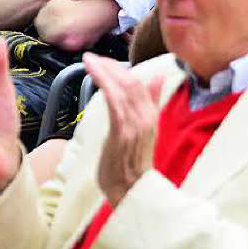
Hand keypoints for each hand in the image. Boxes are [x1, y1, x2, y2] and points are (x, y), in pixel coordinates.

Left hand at [84, 53, 163, 206]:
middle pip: (131, 82)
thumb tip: (157, 78)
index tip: (105, 61)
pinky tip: (94, 75)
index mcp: (152, 115)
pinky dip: (105, 84)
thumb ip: (151, 103)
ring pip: (123, 88)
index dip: (121, 69)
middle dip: (111, 66)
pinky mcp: (123, 131)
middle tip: (93, 58)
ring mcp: (135, 123)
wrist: (132, 190)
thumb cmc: (133, 163)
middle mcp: (146, 116)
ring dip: (105, 71)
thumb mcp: (144, 130)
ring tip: (90, 61)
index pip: (140, 83)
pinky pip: (115, 101)